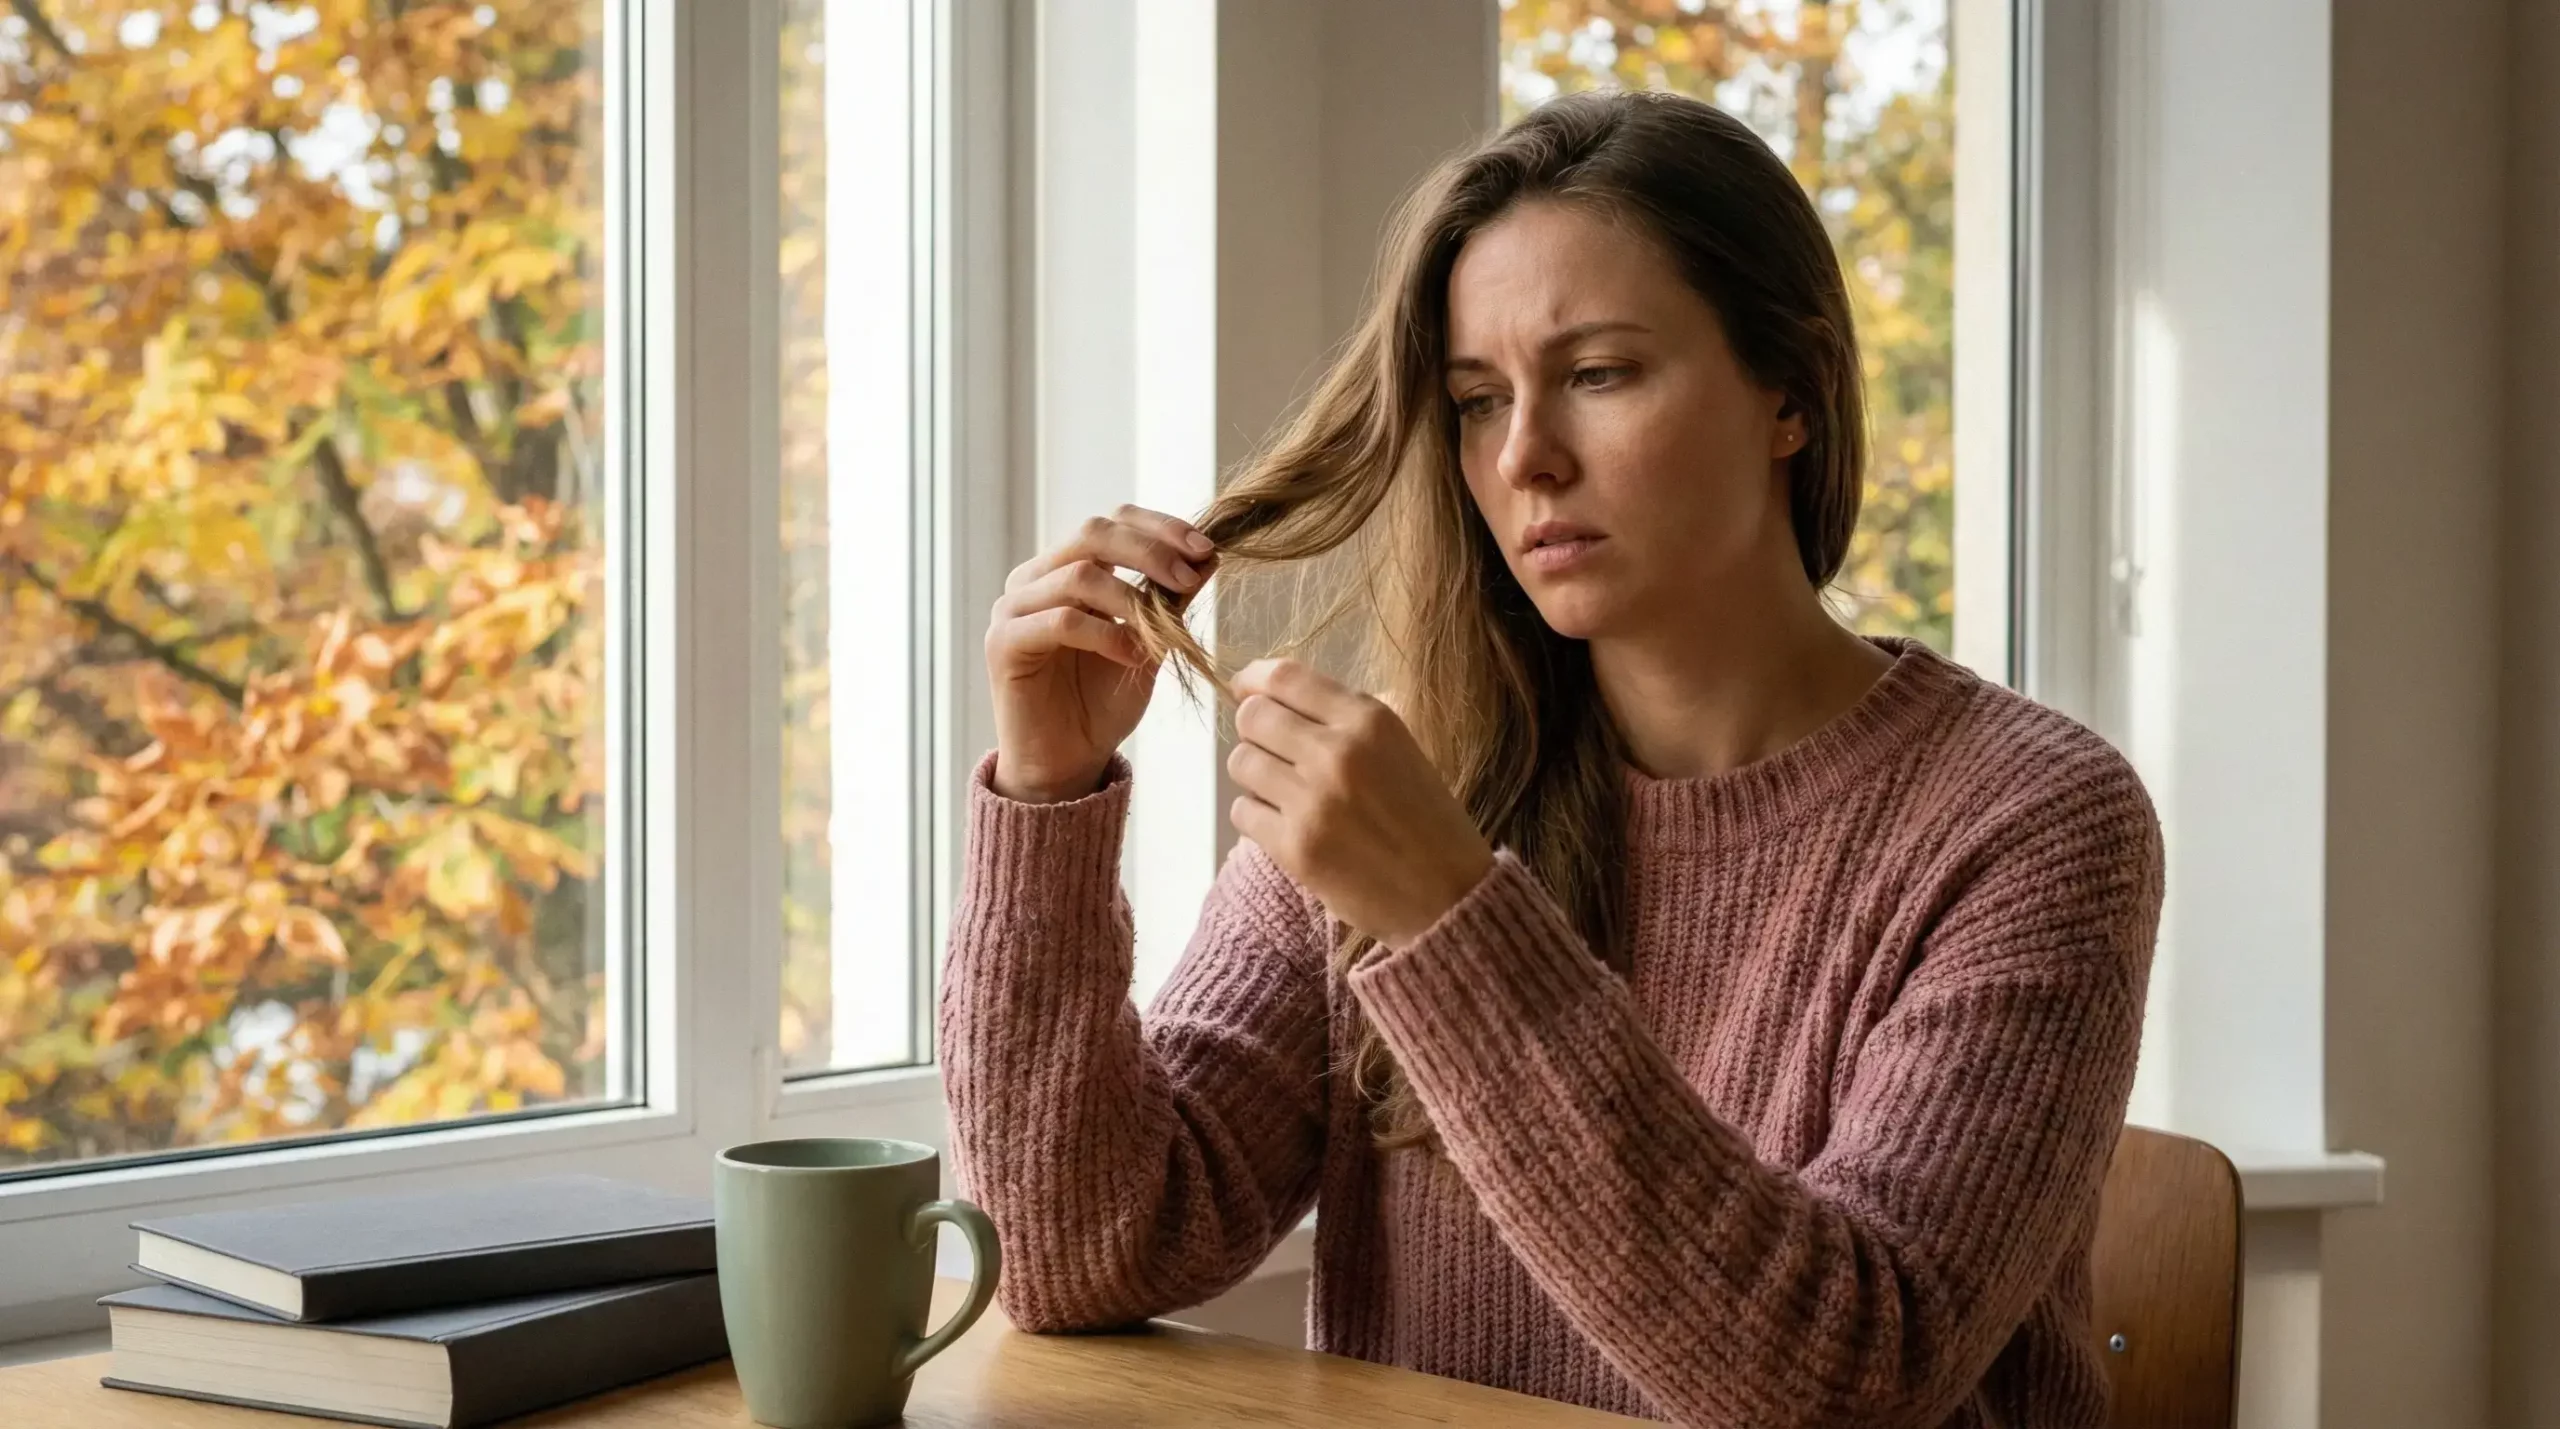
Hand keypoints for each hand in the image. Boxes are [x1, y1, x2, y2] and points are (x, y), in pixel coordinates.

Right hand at [988, 506, 1213, 802]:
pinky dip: (1107, 634)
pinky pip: (1060, 621)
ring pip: (1078, 575)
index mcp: (1064, 568)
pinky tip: (1133, 656)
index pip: (1111, 522)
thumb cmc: (1102, 704)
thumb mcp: (1148, 642)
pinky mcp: (1002, 643)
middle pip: (1093, 533)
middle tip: (1191, 577)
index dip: (1160, 528)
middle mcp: (1034, 578)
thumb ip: (1169, 600)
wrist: (1066, 763)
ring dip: (1133, 600)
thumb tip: (1209, 555)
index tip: (1205, 549)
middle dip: (1151, 550)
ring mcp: (1012, 607)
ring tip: (1164, 631)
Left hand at [1224, 658, 1494, 946]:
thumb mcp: (1400, 748)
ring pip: (1241, 763)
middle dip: (1254, 731)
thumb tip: (1271, 695)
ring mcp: (1313, 801)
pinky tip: (1286, 825)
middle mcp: (1338, 752)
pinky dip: (1256, 817)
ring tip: (1285, 793)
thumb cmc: (1427, 820)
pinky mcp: (1294, 847)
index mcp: (1370, 720)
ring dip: (1255, 776)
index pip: (1283, 678)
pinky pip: (1242, 812)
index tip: (1244, 690)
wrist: (1450, 896)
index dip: (1252, 680)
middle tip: (1272, 752)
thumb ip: (1344, 719)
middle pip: (1253, 717)